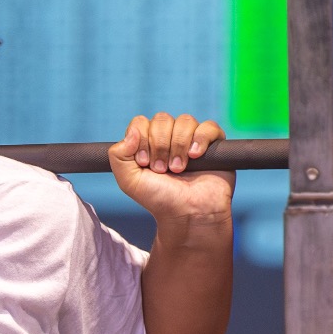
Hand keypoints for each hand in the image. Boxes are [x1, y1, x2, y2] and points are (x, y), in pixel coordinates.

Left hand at [108, 113, 232, 224]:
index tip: (144, 162)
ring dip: (179, 145)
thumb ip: (118, 155)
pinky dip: (200, 139)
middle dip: (160, 145)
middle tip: (162, 169)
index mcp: (148, 143)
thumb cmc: (159, 199)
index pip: (141, 122)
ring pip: (185, 121)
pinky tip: (195, 156)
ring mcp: (192, 139)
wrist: (187, 214)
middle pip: (162, 119)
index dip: (142, 139)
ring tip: (179, 169)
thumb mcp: (129, 181)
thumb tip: (132, 130)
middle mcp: (169, 138)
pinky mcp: (213, 144)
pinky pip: (208, 126)